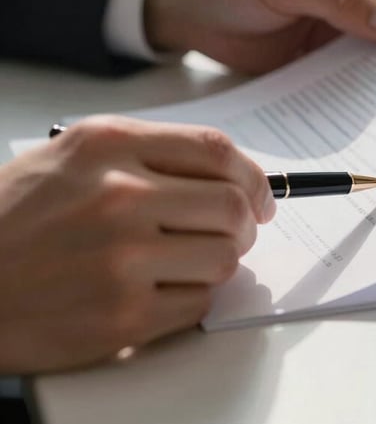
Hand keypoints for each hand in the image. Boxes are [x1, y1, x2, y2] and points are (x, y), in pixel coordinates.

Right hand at [0, 116, 273, 372]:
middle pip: (232, 204)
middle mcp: (118, 197)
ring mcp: (120, 260)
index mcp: (108, 146)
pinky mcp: (120, 318)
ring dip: (223, 259)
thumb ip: (149, 153)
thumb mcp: (72, 155)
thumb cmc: (14, 217)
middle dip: (249, 220)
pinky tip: (167, 287)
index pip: (216, 150)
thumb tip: (227, 172)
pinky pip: (198, 304)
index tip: (261, 192)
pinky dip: (195, 296)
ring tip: (196, 257)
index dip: (254, 174)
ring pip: (224, 257)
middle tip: (241, 229)